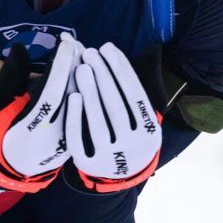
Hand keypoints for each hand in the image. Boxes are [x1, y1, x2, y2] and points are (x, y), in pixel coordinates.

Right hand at [0, 34, 78, 191]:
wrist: (10, 167)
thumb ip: (8, 78)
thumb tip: (20, 50)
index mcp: (28, 129)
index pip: (50, 92)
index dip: (60, 66)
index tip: (67, 43)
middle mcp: (52, 139)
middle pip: (70, 96)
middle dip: (76, 66)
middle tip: (77, 43)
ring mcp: (67, 144)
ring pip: (82, 105)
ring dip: (86, 78)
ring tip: (85, 55)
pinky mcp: (76, 145)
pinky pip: (85, 115)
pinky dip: (89, 93)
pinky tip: (89, 76)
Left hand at [65, 42, 162, 191]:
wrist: (121, 175)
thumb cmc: (130, 135)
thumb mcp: (142, 120)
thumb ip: (135, 95)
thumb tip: (120, 56)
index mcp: (150, 132)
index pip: (135, 95)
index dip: (121, 69)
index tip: (107, 47)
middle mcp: (133, 147)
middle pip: (116, 106)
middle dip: (102, 76)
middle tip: (89, 52)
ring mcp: (111, 157)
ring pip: (98, 121)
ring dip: (89, 92)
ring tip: (80, 67)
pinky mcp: (90, 165)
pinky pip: (80, 139)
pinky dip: (76, 118)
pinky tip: (72, 96)